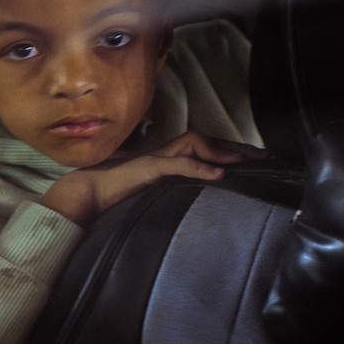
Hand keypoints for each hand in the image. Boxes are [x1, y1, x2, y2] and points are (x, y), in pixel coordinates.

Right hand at [38, 132, 241, 226]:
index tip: (249, 159)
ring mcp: (153, 157)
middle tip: (262, 156)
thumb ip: (162, 192)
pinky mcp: (147, 167)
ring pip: (194, 143)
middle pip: (203, 139)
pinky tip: (219, 174)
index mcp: (160, 158)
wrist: (81, 194)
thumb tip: (183, 203)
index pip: (199, 146)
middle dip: (234, 146)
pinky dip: (200, 166)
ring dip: (221, 150)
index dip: (225, 149)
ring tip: (244, 161)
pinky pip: (178, 163)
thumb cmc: (107, 196)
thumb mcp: (144, 194)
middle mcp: (159, 152)